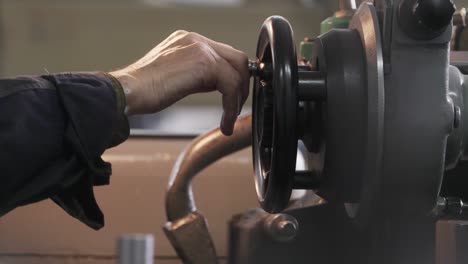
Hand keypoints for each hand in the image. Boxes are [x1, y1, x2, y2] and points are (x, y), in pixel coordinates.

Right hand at [109, 30, 249, 135]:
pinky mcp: (204, 62)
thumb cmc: (142, 90)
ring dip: (238, 97)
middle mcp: (196, 40)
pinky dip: (231, 105)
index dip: (232, 77)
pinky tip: (224, 121)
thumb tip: (216, 84)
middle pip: (236, 58)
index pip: (223, 54)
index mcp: (188, 40)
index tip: (231, 98)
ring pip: (238, 70)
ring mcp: (200, 48)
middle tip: (235, 108)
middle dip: (241, 85)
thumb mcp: (175, 76)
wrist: (128, 91)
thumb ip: (196, 74)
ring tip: (229, 118)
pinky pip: (230, 84)